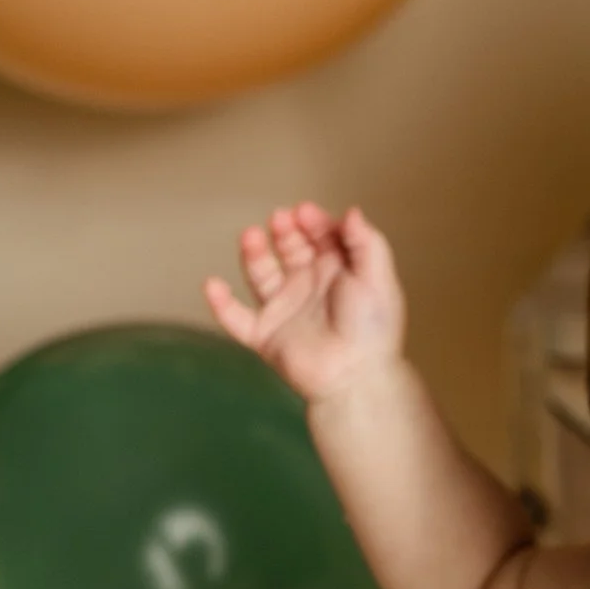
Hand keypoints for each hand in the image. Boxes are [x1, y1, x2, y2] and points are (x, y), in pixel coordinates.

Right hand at [205, 203, 404, 402]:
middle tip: (280, 219)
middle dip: (284, 231)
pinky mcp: (266, 336)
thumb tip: (351, 211)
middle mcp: (308, 286)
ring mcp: (285, 310)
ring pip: (261, 275)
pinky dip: (220, 305)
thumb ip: (366, 242)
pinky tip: (212, 285)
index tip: (304, 212)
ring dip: (253, 254)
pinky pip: (236, 319)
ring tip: (250, 236)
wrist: (355, 377)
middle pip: (289, 248)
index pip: (320, 236)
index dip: (312, 220)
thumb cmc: (371, 329)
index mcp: (337, 272)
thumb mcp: (377, 278)